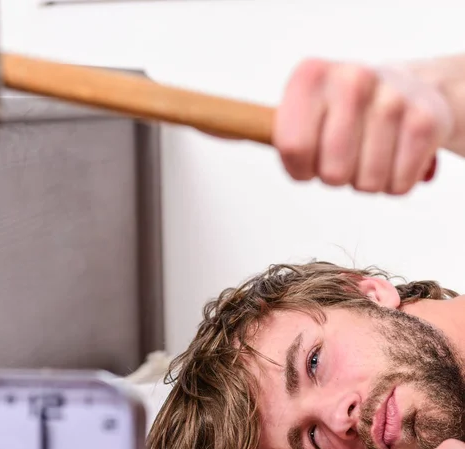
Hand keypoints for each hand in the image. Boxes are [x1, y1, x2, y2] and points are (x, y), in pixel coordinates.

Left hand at [273, 59, 454, 194]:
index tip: (307, 159)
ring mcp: (391, 98)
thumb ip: (260, 126)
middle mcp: (351, 79)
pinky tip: (395, 153)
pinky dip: (394, 182)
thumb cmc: (345, 111)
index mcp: (311, 77)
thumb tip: (208, 126)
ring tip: (371, 150)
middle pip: (330, 173)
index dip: (299, 167)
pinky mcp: (425, 121)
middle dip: (335, 175)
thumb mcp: (301, 109)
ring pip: (365, 183)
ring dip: (365, 179)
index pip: (292, 147)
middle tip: (346, 152)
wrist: (413, 90)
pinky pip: (397, 185)